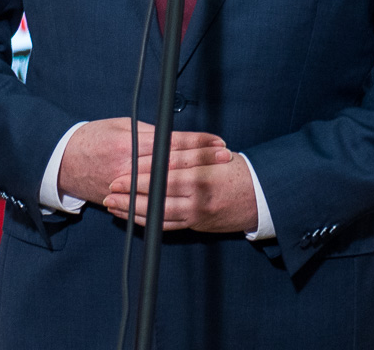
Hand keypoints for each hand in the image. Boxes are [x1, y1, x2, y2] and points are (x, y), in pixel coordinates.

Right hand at [56, 118, 227, 207]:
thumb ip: (148, 133)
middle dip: (202, 161)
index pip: (172, 143)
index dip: (197, 143)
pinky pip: (149, 203)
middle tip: (225, 156)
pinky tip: (187, 198)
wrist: (63, 162)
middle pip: (174, 165)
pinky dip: (170, 200)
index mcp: (130, 144)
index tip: (217, 141)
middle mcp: (129, 166)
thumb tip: (174, 135)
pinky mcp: (122, 200)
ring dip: (192, 181)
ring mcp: (126, 186)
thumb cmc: (93, 138)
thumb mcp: (120, 126)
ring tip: (214, 176)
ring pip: (165, 186)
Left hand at [104, 145, 259, 233]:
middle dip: (130, 194)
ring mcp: (197, 215)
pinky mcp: (197, 226)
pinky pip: (167, 226)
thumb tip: (159, 148)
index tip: (122, 173)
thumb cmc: (239, 172)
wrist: (262, 198)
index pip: (164, 174)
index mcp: (203, 176)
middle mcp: (199, 198)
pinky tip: (132, 217)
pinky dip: (147, 221)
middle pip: (157, 195)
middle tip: (110, 189)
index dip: (140, 175)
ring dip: (132, 210)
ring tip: (113, 205)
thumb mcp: (216, 156)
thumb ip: (189, 154)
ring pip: (158, 214)